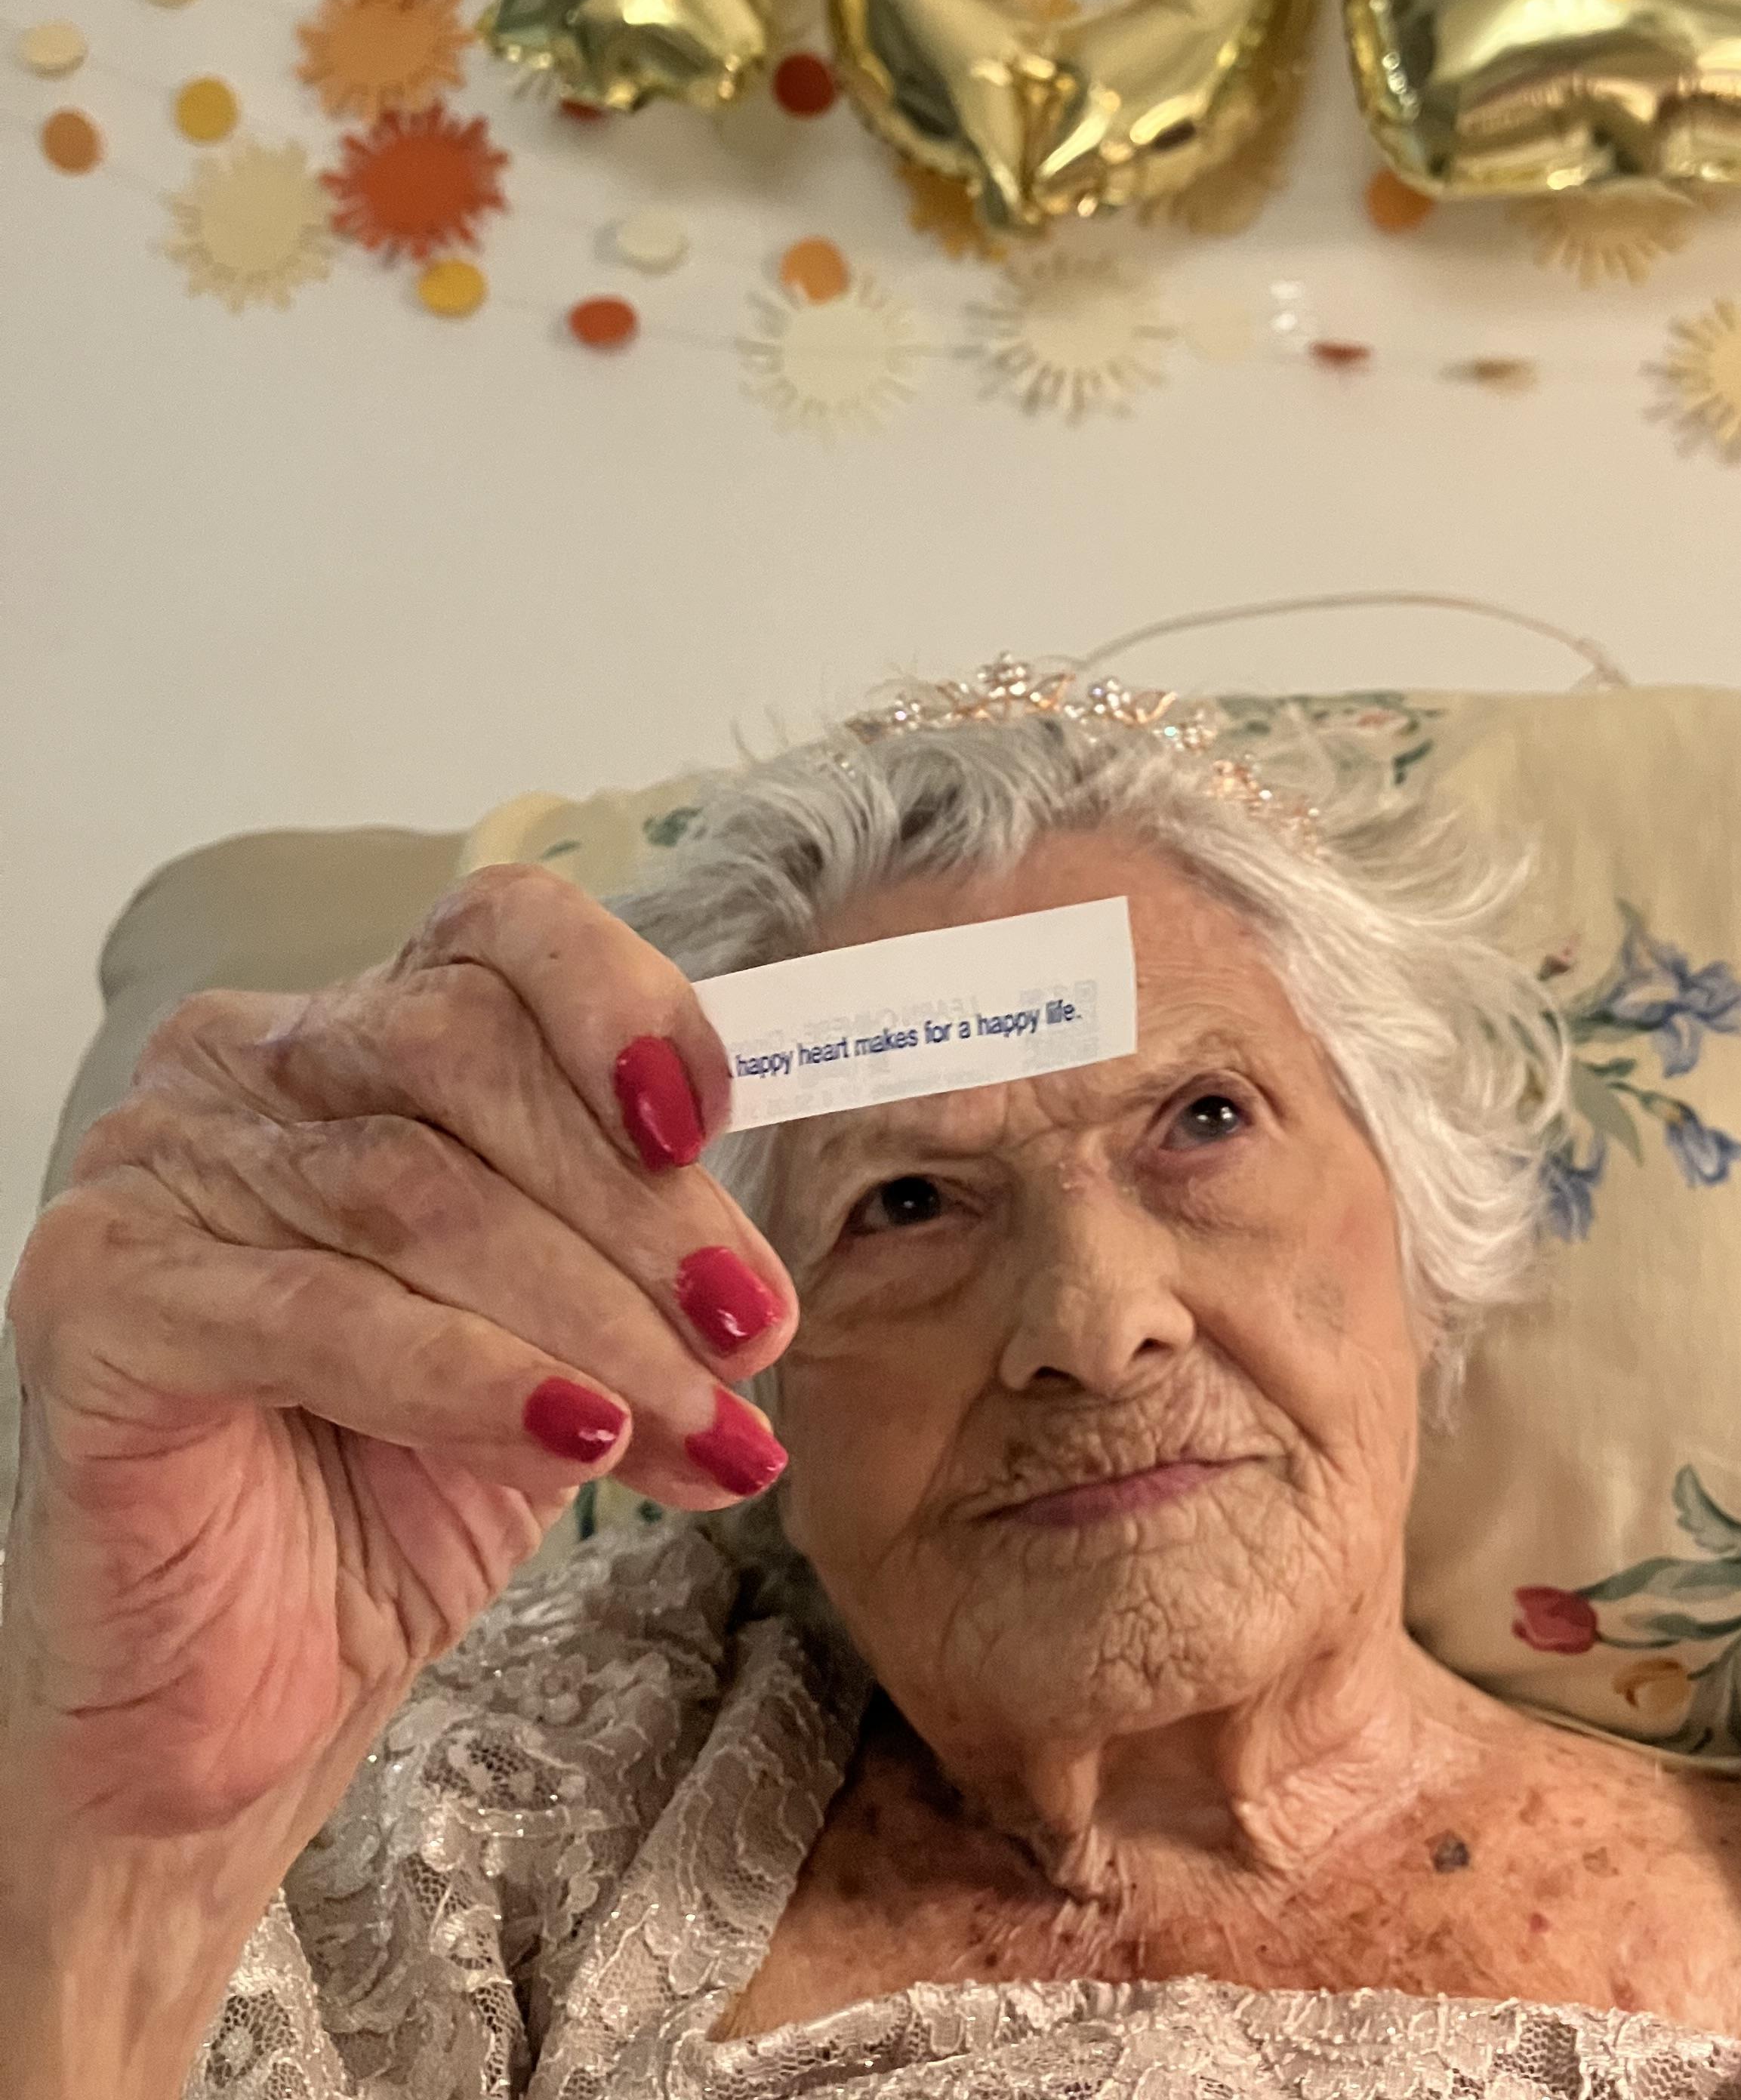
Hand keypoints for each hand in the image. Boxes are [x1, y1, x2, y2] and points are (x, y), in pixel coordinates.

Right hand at [3, 865, 794, 1857]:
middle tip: (751, 1337)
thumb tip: (760, 1281)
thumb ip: (643, 1261)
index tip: (715, 1126)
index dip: (622, 1004)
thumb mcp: (561, 1339)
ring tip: (699, 1424)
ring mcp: (154, 1168)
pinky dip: (474, 1376)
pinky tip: (577, 1436)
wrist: (241, 1695)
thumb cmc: (391, 1491)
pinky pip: (322, 1314)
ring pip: (414, 1191)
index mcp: (356, 1031)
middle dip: (638, 1204)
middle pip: (468, 1054)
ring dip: (591, 1313)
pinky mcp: (95, 1297)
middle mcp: (240, 1063)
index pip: (498, 931)